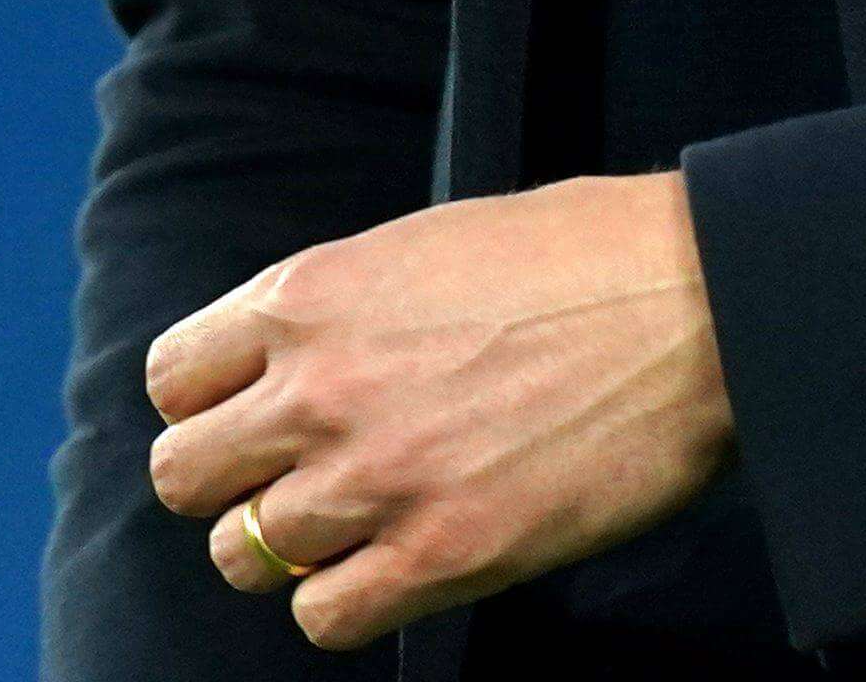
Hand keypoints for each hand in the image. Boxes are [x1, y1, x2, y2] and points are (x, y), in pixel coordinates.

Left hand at [139, 172, 734, 649]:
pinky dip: (344, 606)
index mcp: (307, 297)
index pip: (171, 381)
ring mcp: (376, 477)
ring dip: (289, 551)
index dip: (206, 410)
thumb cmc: (577, 258)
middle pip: (184, 477)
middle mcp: (318, 388)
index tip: (250, 421)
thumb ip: (336, 310)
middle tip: (288, 485)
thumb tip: (289, 360)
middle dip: (229, 486)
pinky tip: (392, 572)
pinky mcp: (444, 554)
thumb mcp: (419, 246)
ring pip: (243, 557)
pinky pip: (325, 619)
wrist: (693, 302)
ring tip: (351, 531)